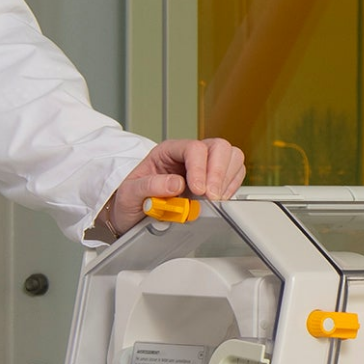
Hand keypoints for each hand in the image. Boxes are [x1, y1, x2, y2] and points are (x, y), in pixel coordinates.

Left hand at [95, 136, 247, 237]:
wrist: (131, 216)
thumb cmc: (130, 201)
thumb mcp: (129, 194)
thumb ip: (149, 186)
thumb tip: (176, 183)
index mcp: (168, 151)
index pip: (194, 148)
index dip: (199, 169)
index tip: (199, 191)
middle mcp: (188, 155)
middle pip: (219, 147)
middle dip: (218, 173)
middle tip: (211, 197)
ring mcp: (204, 167)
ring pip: (231, 157)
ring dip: (226, 180)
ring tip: (213, 200)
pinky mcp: (213, 181)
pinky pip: (234, 175)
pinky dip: (231, 187)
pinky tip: (218, 200)